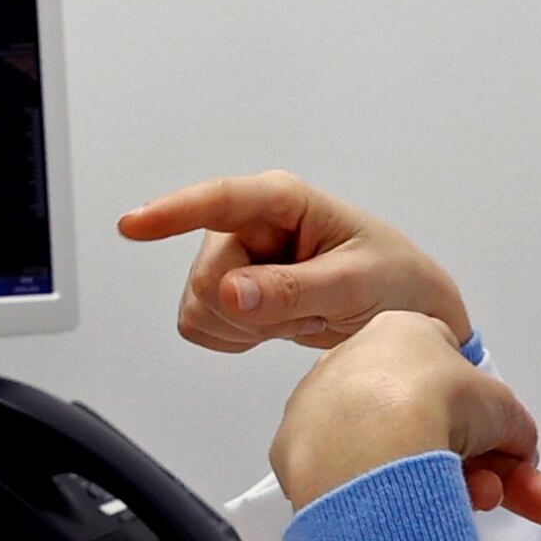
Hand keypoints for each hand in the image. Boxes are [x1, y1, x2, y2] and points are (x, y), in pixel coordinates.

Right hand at [117, 172, 473, 354]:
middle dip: (251, 308)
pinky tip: (275, 328)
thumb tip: (232, 292)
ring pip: (199, 304)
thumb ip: (295, 289)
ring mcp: (235, 258)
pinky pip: (200, 325)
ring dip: (247, 327)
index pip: (219, 200)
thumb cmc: (396, 282)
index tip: (133, 226)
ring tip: (298, 316)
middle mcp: (249, 224)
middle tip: (307, 310)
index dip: (173, 212)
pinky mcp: (227, 293)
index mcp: (284, 201)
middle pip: (208, 276)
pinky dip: (236, 339)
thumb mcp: (357, 284)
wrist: (407, 318)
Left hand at [270, 313, 540, 525]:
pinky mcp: (294, 450)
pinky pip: (344, 475)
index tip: (500, 459)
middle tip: (490, 493)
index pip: (449, 377)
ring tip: (455, 504)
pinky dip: (374, 494)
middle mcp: (351, 360)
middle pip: (417, 418)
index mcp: (401, 332)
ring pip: (381, 450)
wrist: (372, 442)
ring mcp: (318, 405)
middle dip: (463, 463)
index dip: (481, 424)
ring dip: (426, 480)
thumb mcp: (505, 412)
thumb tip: (521, 453)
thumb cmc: (431, 404)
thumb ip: (515, 431)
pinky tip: (400, 506)